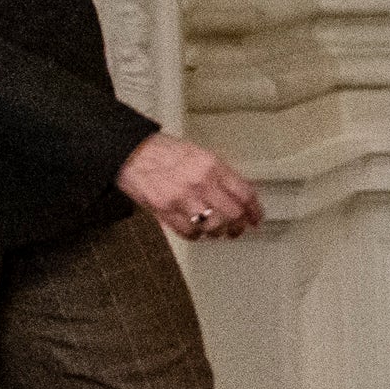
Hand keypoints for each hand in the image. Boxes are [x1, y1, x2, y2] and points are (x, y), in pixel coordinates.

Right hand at [119, 131, 262, 241]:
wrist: (133, 154)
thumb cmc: (165, 153)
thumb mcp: (200, 155)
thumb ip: (220, 175)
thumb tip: (238, 195)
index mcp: (212, 166)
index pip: (244, 193)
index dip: (254, 210)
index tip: (256, 218)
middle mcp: (200, 182)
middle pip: (233, 214)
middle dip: (239, 226)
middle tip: (239, 229)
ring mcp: (182, 198)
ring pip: (213, 227)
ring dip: (218, 232)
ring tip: (218, 231)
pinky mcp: (165, 211)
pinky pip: (189, 232)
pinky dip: (196, 235)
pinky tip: (197, 231)